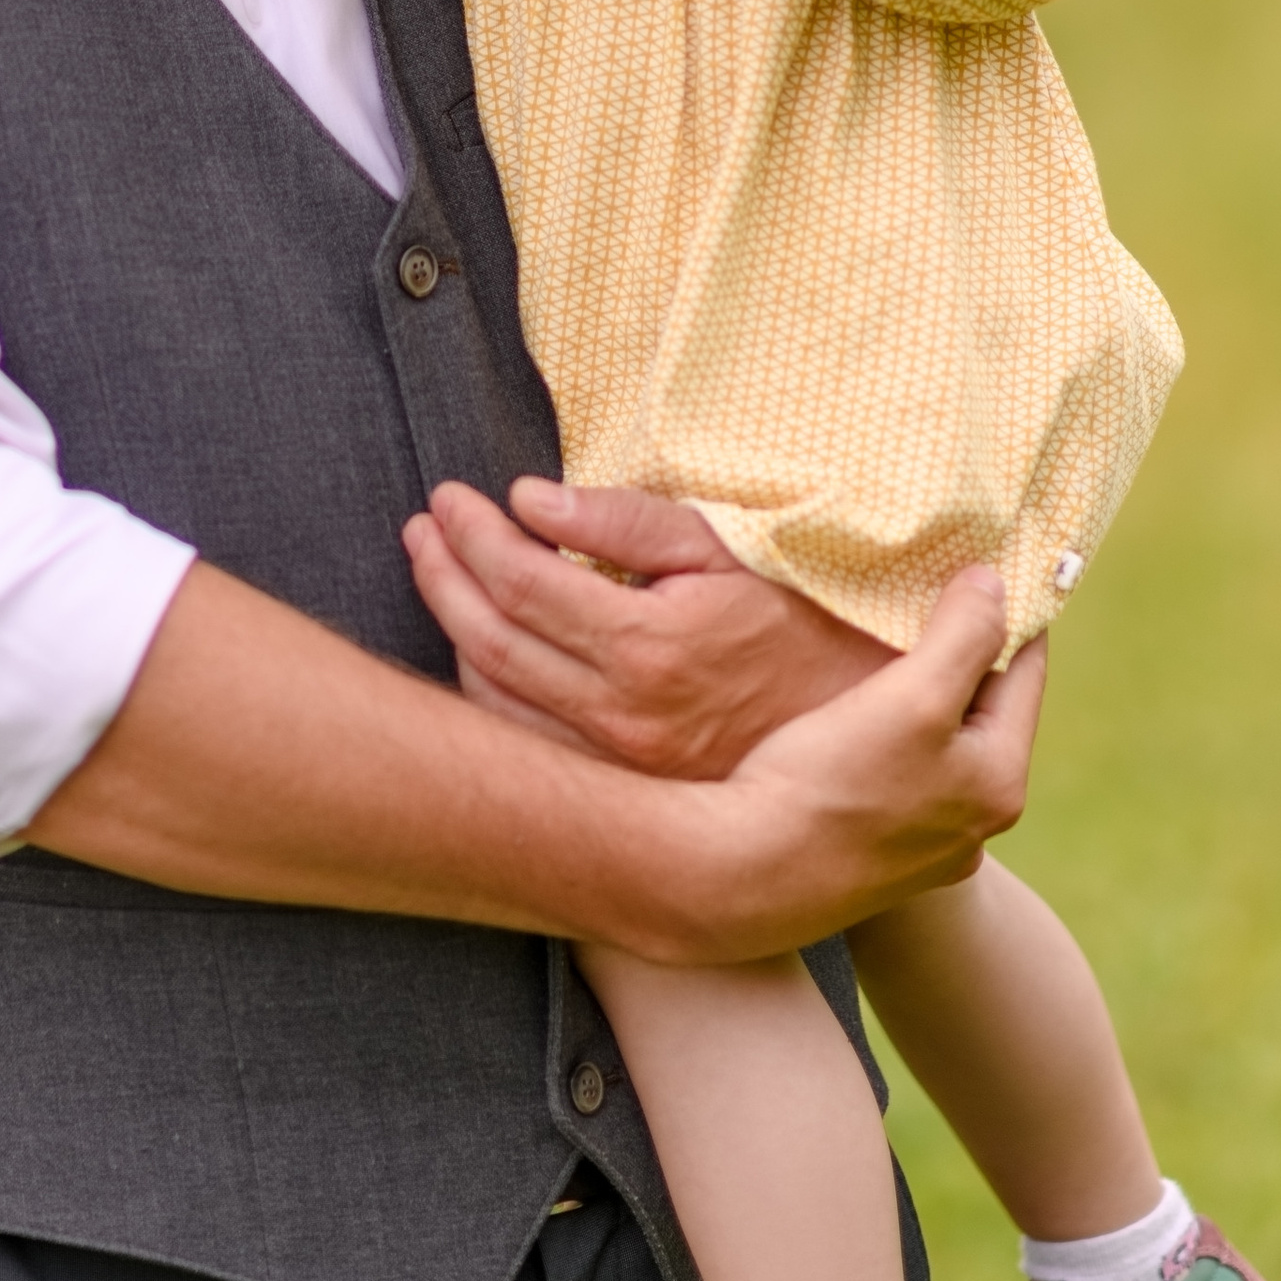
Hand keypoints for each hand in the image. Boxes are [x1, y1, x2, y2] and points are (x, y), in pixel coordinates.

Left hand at [404, 476, 892, 777]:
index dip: (473, 535)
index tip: (449, 495)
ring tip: (435, 568)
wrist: (857, 718)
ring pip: (497, 699)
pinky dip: (485, 688)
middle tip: (423, 524)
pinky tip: (476, 642)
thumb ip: (621, 522)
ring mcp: (618, 762)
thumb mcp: (718, 547)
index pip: (523, 583)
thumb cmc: (791, 614)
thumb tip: (530, 499)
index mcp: (647, 647)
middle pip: (493, 642)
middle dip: (444, 575)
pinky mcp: (622, 785)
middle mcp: (621, 717)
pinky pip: (527, 739)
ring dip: (452, 628)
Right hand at [702, 579, 1044, 947]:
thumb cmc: (832, 783)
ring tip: (887, 643)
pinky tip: (851, 713)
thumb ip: (964, 634)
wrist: (742, 876)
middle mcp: (973, 825)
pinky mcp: (873, 857)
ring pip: (937, 743)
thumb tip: (996, 583)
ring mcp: (923, 848)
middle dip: (962, 651)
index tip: (988, 562)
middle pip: (982, 708)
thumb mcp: (914, 696)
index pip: (1024, 671)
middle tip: (930, 589)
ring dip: (922, 693)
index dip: (1008, 610)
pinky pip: (897, 773)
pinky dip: (888, 733)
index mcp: (998, 784)